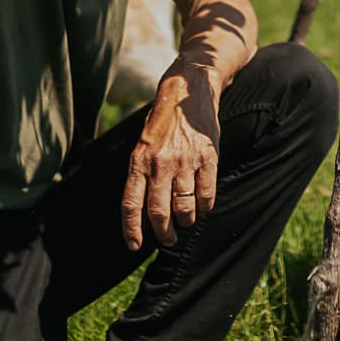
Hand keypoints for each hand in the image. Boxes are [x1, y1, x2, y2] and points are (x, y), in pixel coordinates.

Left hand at [122, 62, 221, 250]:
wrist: (187, 93)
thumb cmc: (162, 125)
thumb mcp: (142, 147)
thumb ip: (142, 176)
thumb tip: (144, 214)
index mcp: (139, 162)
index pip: (131, 205)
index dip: (132, 230)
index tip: (135, 247)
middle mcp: (160, 164)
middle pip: (159, 213)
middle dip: (164, 234)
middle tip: (168, 240)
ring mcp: (185, 161)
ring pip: (184, 208)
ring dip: (185, 222)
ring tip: (185, 221)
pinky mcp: (208, 157)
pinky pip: (206, 195)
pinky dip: (204, 206)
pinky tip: (201, 204)